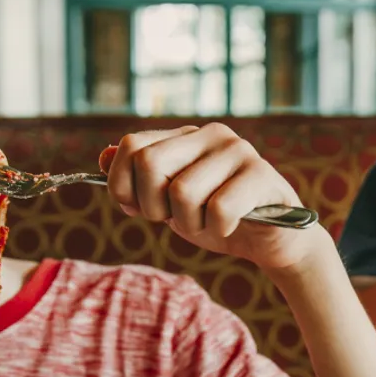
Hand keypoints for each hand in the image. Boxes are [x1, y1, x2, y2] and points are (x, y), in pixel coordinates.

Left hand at [103, 124, 321, 269]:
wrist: (273, 242)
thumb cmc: (218, 221)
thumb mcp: (170, 204)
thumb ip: (139, 182)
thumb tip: (103, 157)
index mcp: (185, 136)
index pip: (132, 146)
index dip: (123, 186)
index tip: (140, 209)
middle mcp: (210, 134)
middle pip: (150, 163)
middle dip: (152, 206)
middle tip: (174, 220)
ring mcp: (238, 151)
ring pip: (182, 192)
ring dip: (189, 224)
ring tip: (207, 225)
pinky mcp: (261, 174)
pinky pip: (218, 209)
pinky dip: (218, 229)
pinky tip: (231, 226)